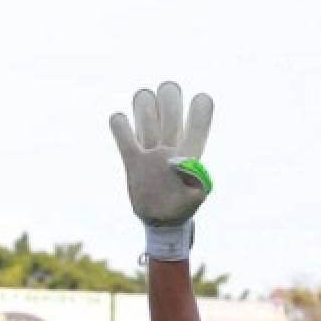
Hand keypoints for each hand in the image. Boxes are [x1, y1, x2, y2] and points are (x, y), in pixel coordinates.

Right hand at [110, 82, 213, 260]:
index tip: (201, 101)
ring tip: (145, 115)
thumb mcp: (194, 199)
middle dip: (169, 98)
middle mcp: (171, 145)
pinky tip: (121, 125)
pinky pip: (123, 135)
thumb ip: (195, 182)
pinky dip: (119, 125)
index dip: (201, 109)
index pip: (198, 122)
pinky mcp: (133, 160)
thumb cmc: (182, 211)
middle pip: (170, 106)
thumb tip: (182, 162)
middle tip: (167, 101)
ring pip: (147, 113)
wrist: (162, 223)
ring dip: (145, 105)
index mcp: (190, 153)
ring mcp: (151, 150)